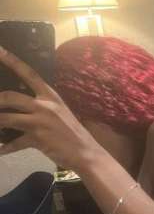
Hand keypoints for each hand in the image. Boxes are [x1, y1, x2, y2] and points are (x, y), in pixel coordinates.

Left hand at [0, 47, 102, 170]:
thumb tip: (17, 104)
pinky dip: (5, 148)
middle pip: (10, 96)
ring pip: (6, 118)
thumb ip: (40, 106)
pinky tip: (0, 151)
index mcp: (51, 95)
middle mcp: (45, 105)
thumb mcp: (59, 113)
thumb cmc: (72, 133)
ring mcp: (40, 122)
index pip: (28, 73)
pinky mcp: (37, 138)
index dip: (11, 60)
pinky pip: (14, 142)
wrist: (86, 153)